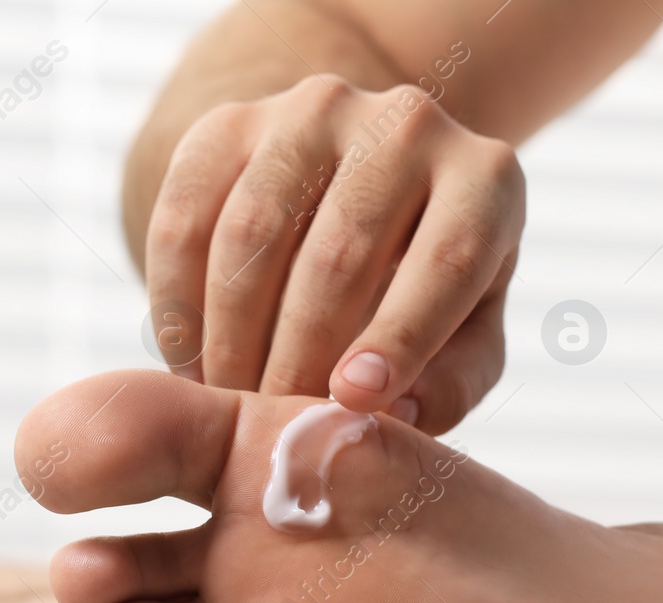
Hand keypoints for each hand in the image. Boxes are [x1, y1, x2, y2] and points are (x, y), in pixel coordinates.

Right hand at [144, 73, 523, 432]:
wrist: (365, 193)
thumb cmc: (431, 290)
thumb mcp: (467, 340)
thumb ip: (449, 384)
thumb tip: (387, 410)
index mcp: (484, 180)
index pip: (448, 258)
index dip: (402, 335)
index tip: (351, 404)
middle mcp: (405, 124)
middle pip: (340, 251)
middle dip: (298, 357)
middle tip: (274, 430)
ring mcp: (313, 112)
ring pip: (252, 232)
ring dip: (231, 336)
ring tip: (229, 404)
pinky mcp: (230, 120)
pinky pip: (185, 216)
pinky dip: (179, 301)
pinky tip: (190, 362)